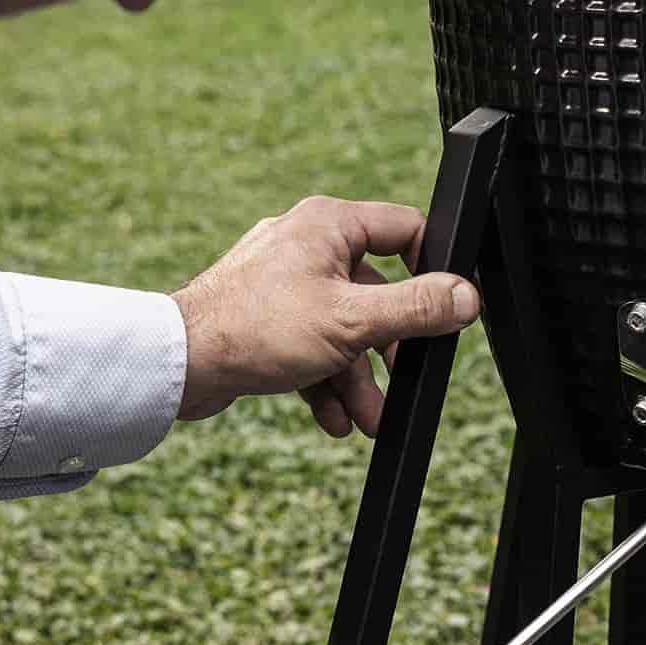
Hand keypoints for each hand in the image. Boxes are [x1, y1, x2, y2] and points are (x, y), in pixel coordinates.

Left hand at [171, 197, 480, 433]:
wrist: (178, 365)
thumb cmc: (256, 329)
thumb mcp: (355, 322)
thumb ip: (417, 308)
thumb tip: (467, 296)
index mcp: (329, 224)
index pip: (406, 229)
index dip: (432, 270)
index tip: (442, 311)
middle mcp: (307, 244)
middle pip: (377, 292)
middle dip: (388, 351)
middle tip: (400, 380)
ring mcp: (284, 282)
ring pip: (343, 328)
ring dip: (357, 379)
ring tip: (365, 420)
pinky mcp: (266, 318)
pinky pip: (311, 346)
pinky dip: (324, 381)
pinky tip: (332, 418)